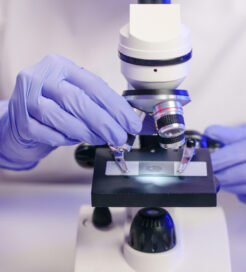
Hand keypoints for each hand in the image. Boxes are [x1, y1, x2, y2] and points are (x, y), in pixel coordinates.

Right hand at [0, 54, 141, 169]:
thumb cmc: (55, 104)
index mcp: (60, 66)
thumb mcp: (77, 94)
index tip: (132, 123)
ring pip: (63, 118)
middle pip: (78, 100)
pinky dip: (67, 139)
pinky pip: (50, 134)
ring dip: (87, 132)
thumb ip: (100, 104)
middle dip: (105, 122)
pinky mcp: (21, 121)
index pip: (94, 85)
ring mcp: (27, 99)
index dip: (116, 107)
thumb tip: (131, 121)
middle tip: (120, 137)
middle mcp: (41, 78)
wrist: (21, 117)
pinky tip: (75, 138)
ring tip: (100, 139)